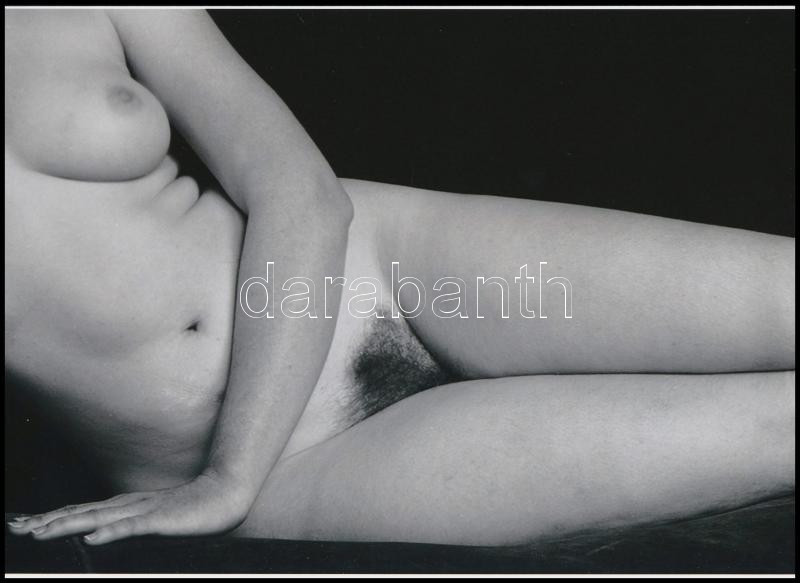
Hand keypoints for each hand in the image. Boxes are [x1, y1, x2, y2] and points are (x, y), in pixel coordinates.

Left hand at [6, 470, 252, 544]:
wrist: (226, 493)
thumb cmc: (194, 508)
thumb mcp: (156, 518)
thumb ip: (130, 524)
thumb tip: (98, 535)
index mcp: (127, 506)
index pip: (82, 511)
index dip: (52, 518)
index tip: (24, 524)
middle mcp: (129, 505)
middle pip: (82, 513)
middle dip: (47, 522)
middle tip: (16, 528)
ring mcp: (145, 511)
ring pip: (99, 518)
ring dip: (67, 525)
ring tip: (39, 532)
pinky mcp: (162, 519)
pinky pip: (133, 527)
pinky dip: (112, 532)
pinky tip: (93, 538)